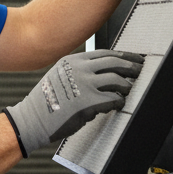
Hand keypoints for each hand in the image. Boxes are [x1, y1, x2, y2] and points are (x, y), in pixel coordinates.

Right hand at [6, 50, 143, 155]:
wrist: (32, 119)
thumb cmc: (46, 102)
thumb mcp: (59, 76)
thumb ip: (78, 71)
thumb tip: (104, 72)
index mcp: (72, 61)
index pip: (105, 53)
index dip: (123, 55)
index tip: (133, 58)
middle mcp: (79, 69)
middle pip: (115, 62)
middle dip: (132, 66)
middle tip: (140, 70)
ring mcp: (84, 84)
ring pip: (117, 80)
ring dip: (127, 86)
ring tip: (128, 90)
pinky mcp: (89, 102)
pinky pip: (113, 98)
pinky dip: (119, 101)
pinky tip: (119, 103)